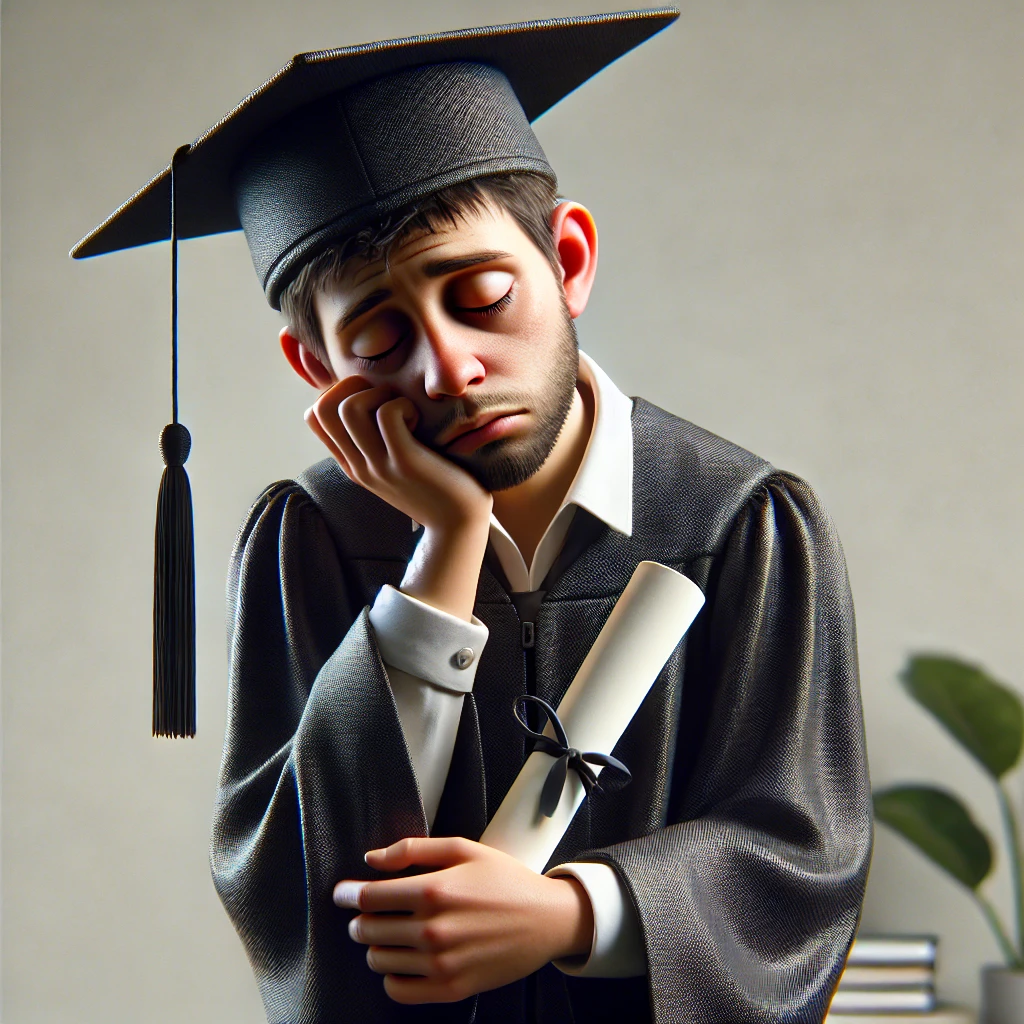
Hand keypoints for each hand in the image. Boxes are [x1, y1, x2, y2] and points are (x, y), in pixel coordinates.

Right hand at [305, 376, 491, 534]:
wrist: (458, 526)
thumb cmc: (433, 487)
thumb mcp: (392, 466)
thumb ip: (375, 443)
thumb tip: (371, 402)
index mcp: (350, 464)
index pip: (314, 417)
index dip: (337, 393)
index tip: (371, 399)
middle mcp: (357, 465)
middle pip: (322, 408)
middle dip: (353, 386)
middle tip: (386, 398)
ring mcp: (378, 465)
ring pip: (350, 408)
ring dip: (379, 394)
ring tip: (403, 409)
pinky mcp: (404, 462)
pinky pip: (388, 414)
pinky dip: (403, 404)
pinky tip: (418, 419)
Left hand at [333, 837, 593, 1003]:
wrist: (547, 920)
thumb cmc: (505, 880)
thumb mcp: (463, 849)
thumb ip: (412, 849)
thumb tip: (371, 859)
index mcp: (434, 891)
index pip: (370, 898)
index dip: (348, 894)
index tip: (342, 893)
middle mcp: (434, 930)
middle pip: (369, 930)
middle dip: (361, 919)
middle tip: (369, 913)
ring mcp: (441, 964)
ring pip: (379, 960)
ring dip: (376, 945)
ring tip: (390, 933)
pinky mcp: (451, 989)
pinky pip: (398, 990)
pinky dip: (392, 975)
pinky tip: (403, 959)